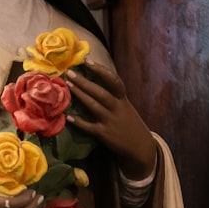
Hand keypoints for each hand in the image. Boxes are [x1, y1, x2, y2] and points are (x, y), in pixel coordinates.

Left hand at [65, 59, 156, 179]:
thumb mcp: (125, 107)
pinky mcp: (104, 134)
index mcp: (123, 99)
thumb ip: (113, 96)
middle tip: (69, 72)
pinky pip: (89, 127)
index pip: (113, 81)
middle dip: (84, 81)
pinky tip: (68, 117)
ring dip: (80, 95)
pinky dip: (79, 122)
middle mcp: (117, 108)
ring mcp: (110, 121)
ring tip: (68, 86)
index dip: (100, 70)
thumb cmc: (129, 123)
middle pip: (100, 92)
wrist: (140, 147)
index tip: (87, 61)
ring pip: (93, 105)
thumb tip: (94, 81)